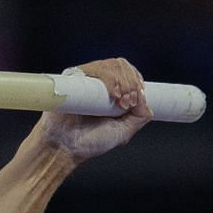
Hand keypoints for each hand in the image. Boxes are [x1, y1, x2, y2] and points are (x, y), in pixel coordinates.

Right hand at [33, 58, 151, 162]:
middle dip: (131, 82)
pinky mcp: (74, 79)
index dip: (136, 81)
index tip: (136, 100)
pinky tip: (112, 94)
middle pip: (122, 65)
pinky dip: (109, 78)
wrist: (65, 147)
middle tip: (127, 103)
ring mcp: (87, 80)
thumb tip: (146, 100)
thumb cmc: (90, 142)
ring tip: (119, 101)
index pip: (129, 73)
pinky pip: (94, 68)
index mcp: (112, 93)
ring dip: (122, 81)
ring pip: (111, 65)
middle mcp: (100, 83)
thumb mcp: (123, 132)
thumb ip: (139, 118)